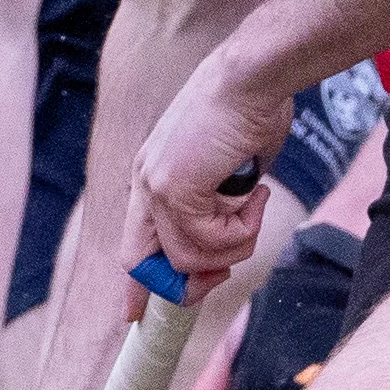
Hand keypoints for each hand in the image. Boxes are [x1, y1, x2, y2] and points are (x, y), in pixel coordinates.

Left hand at [124, 51, 294, 292]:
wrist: (253, 75)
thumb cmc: (250, 109)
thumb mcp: (228, 166)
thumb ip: (219, 204)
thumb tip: (228, 243)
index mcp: (152, 174)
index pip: (133, 243)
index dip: (138, 285)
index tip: (138, 314)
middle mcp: (145, 181)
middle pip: (144, 262)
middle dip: (184, 284)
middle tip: (220, 277)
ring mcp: (156, 185)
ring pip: (188, 258)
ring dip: (233, 245)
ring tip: (255, 208)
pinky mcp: (175, 189)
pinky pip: (208, 241)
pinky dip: (242, 229)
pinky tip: (256, 196)